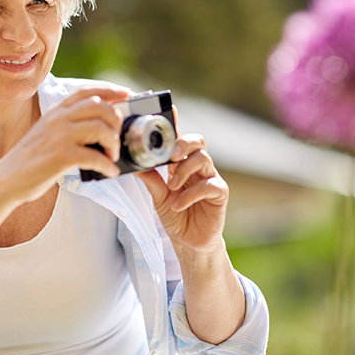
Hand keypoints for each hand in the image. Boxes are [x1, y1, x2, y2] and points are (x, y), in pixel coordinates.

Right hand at [0, 87, 130, 205]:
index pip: (86, 91)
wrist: (6, 181)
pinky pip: (95, 156)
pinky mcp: (60, 156)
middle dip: (116, 121)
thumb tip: (100, 130)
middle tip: (117, 139)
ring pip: (100, 128)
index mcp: (55, 112)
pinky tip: (109, 172)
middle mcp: (57, 119)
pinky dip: (108, 166)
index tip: (126, 94)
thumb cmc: (30, 162)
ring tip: (112, 157)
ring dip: (113, 144)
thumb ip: (67, 127)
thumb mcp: (46, 134)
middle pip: (99, 106)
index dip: (110, 90)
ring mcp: (58, 136)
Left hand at [135, 130, 228, 254]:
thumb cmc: (176, 216)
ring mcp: (211, 178)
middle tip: (170, 158)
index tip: (170, 112)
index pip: (181, 139)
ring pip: (203, 158)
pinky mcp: (219, 193)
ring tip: (172, 187)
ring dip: (183, 171)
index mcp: (184, 164)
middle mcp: (199, 168)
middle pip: (198, 141)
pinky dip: (190, 194)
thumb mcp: (158, 196)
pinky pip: (208, 185)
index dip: (176, 124)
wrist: (189, 242)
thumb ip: (151, 179)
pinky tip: (178, 204)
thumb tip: (135, 165)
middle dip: (183, 144)